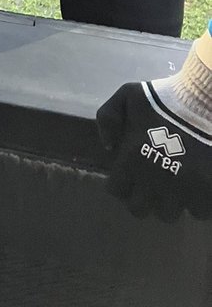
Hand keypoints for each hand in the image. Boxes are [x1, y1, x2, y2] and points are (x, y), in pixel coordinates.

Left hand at [97, 56, 211, 221]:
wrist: (202, 103)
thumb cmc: (163, 99)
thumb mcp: (126, 96)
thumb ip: (108, 118)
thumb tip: (108, 147)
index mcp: (132, 160)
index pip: (116, 190)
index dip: (120, 184)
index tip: (127, 177)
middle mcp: (154, 181)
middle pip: (140, 209)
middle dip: (141, 199)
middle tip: (148, 186)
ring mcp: (182, 191)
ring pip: (169, 214)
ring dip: (168, 202)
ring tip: (171, 187)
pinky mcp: (205, 193)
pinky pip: (196, 212)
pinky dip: (194, 203)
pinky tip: (193, 187)